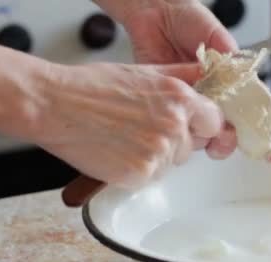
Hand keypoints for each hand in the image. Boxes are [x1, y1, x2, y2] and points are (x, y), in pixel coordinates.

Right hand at [33, 62, 223, 187]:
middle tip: (141, 129)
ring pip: (171, 164)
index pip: (214, 121)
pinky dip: (137, 171)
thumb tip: (205, 78)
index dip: (201, 125)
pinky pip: (151, 179)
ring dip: (154, 157)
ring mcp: (159, 152)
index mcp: (179, 97)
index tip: (191, 127)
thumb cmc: (92, 87)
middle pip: (192, 146)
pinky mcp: (140, 174)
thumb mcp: (143, 73)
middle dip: (174, 141)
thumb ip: (180, 78)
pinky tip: (116, 153)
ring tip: (124, 139)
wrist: (55, 106)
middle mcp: (174, 125)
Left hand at [120, 0, 270, 162]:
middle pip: (230, 130)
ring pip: (206, 132)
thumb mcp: (212, 33)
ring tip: (208, 130)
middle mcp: (214, 95)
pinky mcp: (172, 103)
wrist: (155, 14)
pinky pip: (182, 123)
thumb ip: (227, 54)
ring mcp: (193, 101)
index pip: (253, 110)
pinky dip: (186, 128)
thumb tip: (240, 71)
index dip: (265, 134)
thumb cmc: (187, 19)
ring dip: (209, 137)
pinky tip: (188, 124)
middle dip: (233, 141)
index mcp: (232, 81)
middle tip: (229, 139)